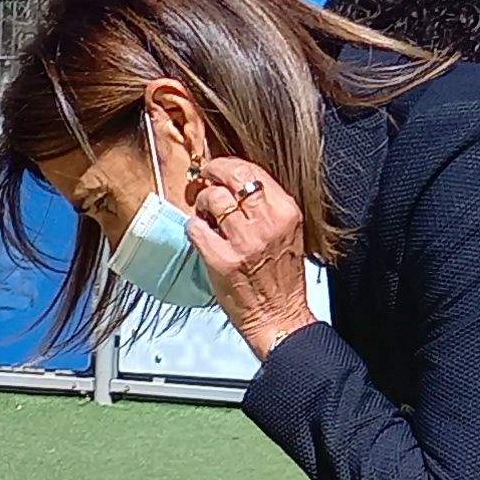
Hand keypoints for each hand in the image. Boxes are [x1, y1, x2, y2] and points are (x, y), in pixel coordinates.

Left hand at [179, 156, 316, 355]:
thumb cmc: (281, 276)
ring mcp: (244, 242)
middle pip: (232, 178)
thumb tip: (234, 182)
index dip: (229, 165)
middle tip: (205, 178)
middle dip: (213, 173)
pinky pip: (196, 228)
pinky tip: (200, 235)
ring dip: (202, 202)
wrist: (279, 314)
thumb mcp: (287, 231)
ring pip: (212, 199)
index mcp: (286, 212)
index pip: (253, 172)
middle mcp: (267, 224)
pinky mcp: (222, 260)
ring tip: (205, 213)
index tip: (218, 169)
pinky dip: (193, 228)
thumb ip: (266, 206)